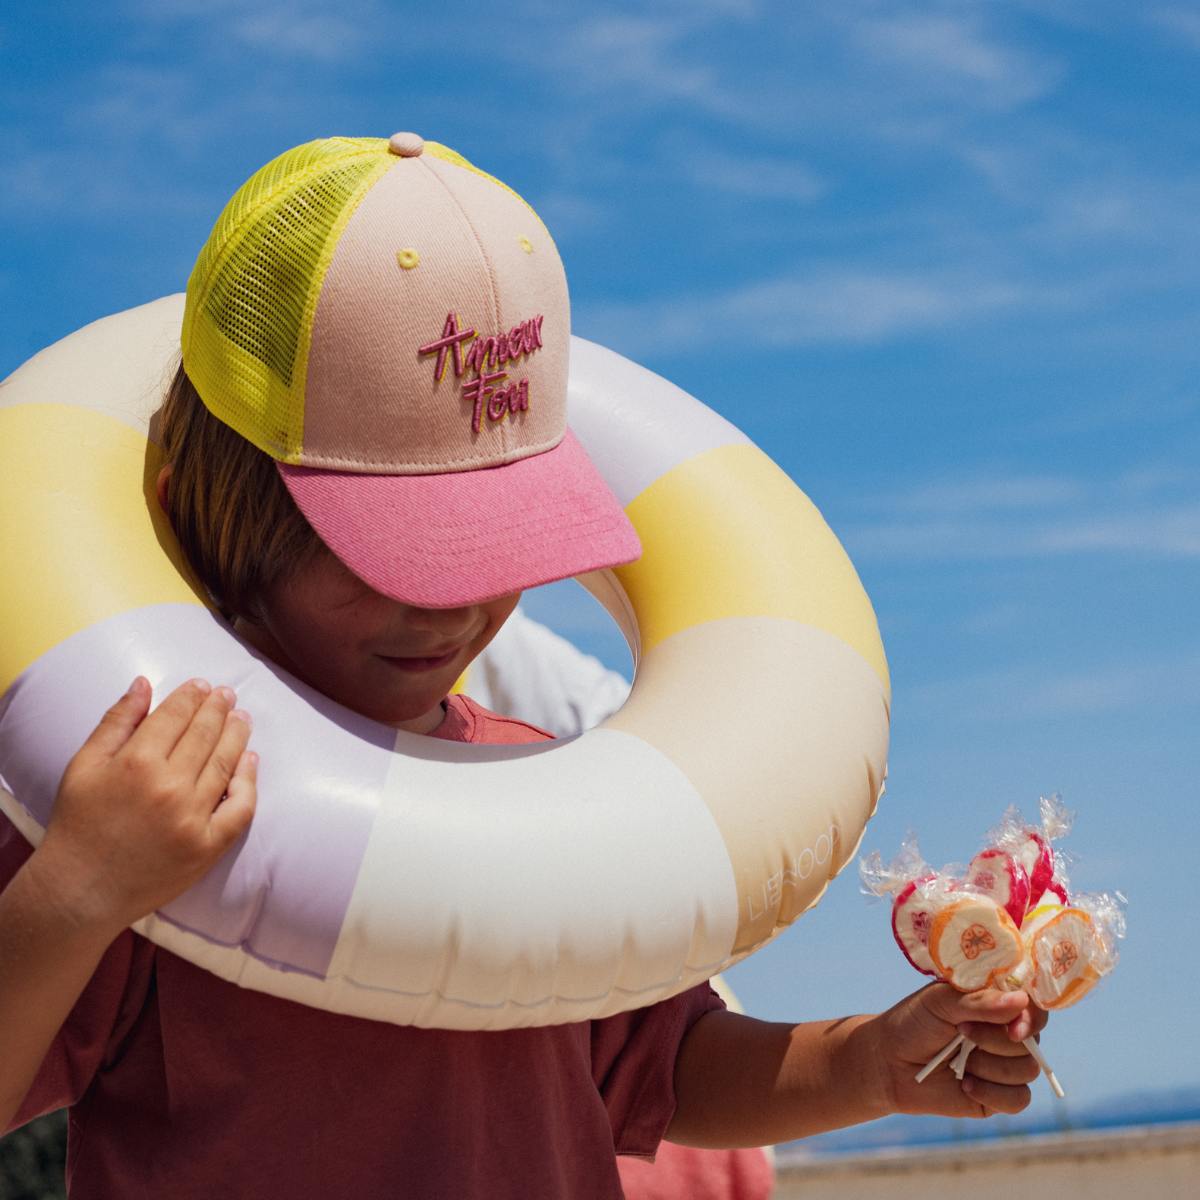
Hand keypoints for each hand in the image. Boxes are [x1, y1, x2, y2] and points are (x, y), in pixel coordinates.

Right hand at [28, 677, 256, 934]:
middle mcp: (169, 786)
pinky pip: (240, 808)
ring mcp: (192, 817)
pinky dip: (249, 782)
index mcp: (136, 763)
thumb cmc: (79, 824)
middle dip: (219, 708)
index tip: (202, 684)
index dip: (191, 696)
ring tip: (242, 718)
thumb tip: (143, 683)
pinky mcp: (208, 846)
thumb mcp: (84, 766)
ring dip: (237, 735)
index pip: (175, 716)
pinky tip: (250, 761)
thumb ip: (116, 722)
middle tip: (228, 694)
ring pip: (226, 764)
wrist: (81, 891)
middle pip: (205, 735)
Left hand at [866, 982, 1049, 1118]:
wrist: (889, 1063)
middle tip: (960, 1032)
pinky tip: (965, 1085)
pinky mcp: (999, 1097)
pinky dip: (991, 1093)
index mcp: (996, 1003)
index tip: (1014, 1029)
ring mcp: (1005, 1066)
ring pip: (1027, 1071)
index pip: (1034, 1007)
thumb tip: (1021, 1001)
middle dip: (994, 1041)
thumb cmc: (913, 1023)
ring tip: (958, 1061)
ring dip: (989, 1067)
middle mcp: (1006, 1034)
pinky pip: (1018, 1100)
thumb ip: (979, 1001)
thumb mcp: (940, 1002)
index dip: (1031, 1018)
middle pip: (1032, 1044)